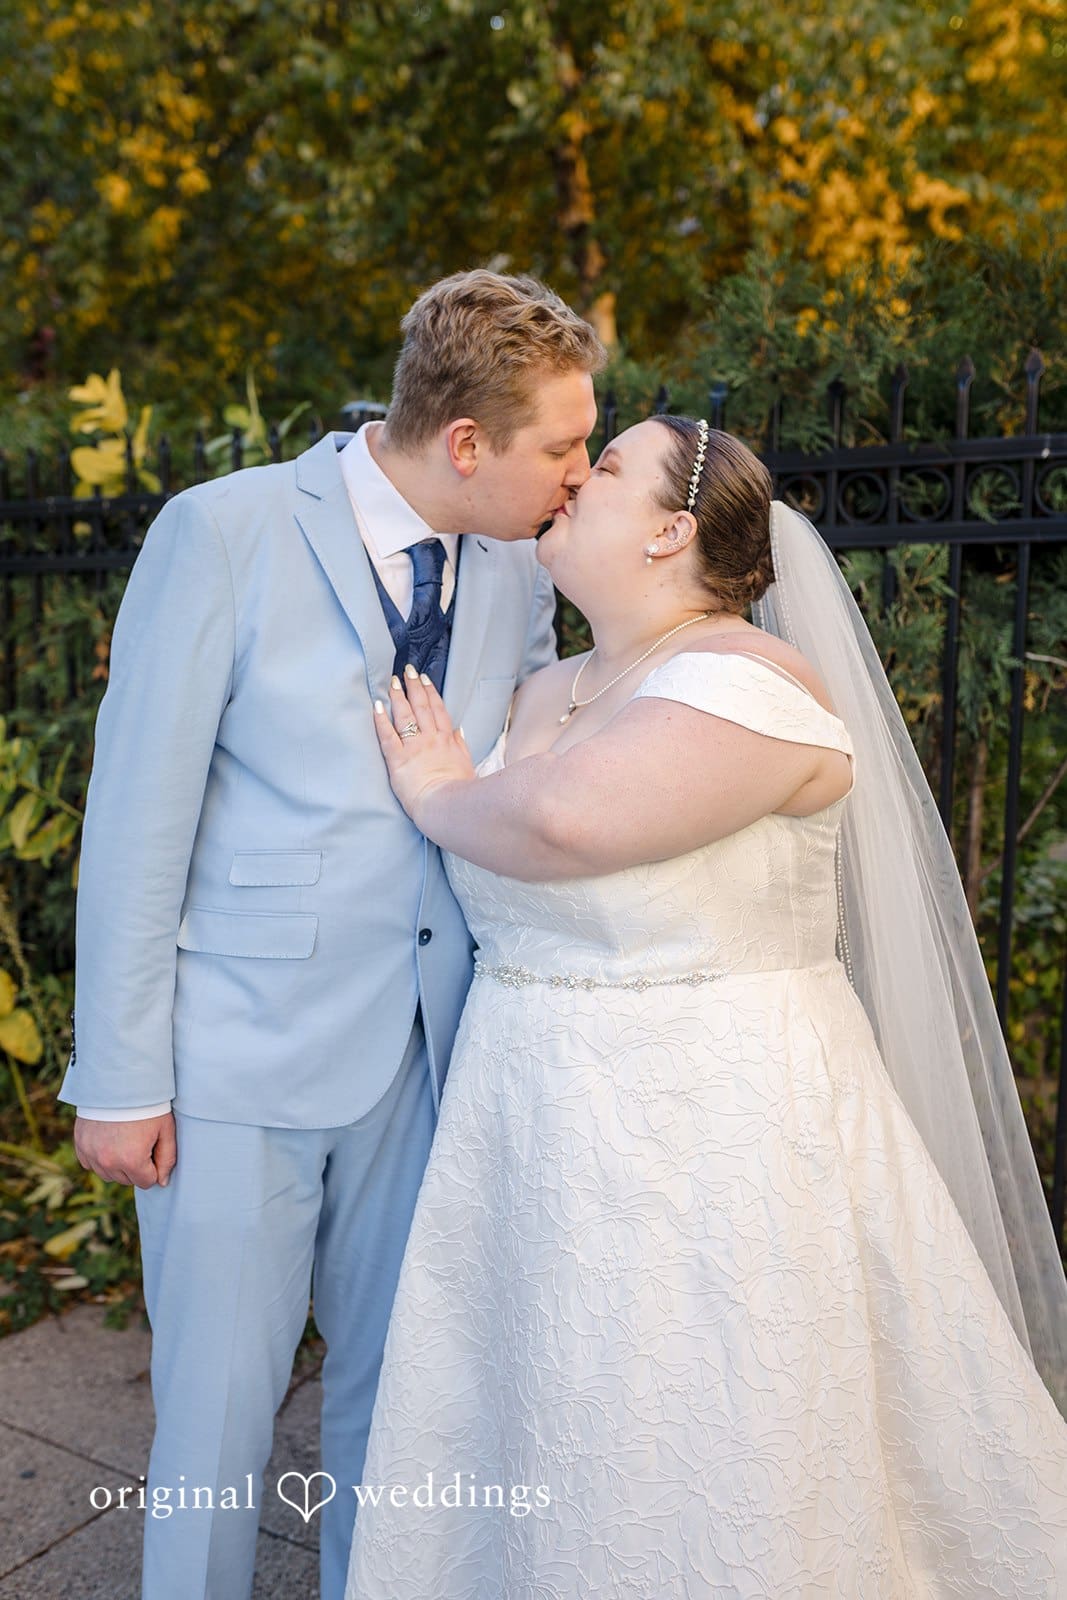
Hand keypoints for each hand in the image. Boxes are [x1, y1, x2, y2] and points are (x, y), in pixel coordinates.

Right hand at [73, 1113, 176, 1188]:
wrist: (119, 1080)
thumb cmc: (147, 1105)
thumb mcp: (165, 1129)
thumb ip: (167, 1159)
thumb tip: (161, 1182)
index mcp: (132, 1160)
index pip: (147, 1182)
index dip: (153, 1166)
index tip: (153, 1146)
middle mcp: (108, 1162)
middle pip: (127, 1180)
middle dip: (136, 1166)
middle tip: (139, 1139)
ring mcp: (91, 1154)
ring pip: (108, 1175)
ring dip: (117, 1165)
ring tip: (125, 1140)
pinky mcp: (80, 1145)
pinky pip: (90, 1164)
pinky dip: (100, 1157)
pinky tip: (109, 1140)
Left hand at [374, 665, 475, 826]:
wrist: (447, 806)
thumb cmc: (459, 791)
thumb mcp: (467, 765)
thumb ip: (460, 746)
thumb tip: (458, 730)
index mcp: (447, 741)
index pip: (438, 710)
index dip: (430, 692)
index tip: (424, 679)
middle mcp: (430, 739)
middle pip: (421, 707)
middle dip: (414, 686)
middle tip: (407, 670)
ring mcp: (414, 747)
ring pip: (405, 716)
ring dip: (398, 696)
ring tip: (392, 681)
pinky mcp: (398, 760)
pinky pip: (387, 736)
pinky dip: (381, 720)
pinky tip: (376, 706)